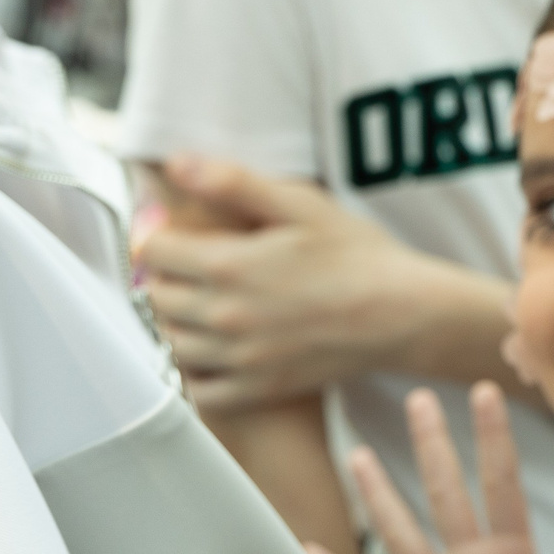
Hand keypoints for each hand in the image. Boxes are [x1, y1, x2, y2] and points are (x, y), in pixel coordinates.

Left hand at [139, 155, 508, 410]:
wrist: (401, 315)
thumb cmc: (358, 256)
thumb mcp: (300, 204)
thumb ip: (233, 183)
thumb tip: (176, 163)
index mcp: (228, 265)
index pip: (152, 251)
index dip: (157, 234)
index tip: (175, 230)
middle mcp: (224, 316)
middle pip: (156, 296)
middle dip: (167, 275)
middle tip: (193, 263)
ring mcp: (238, 358)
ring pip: (171, 341)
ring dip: (178, 320)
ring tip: (206, 301)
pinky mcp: (256, 388)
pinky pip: (199, 389)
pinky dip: (197, 371)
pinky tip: (217, 348)